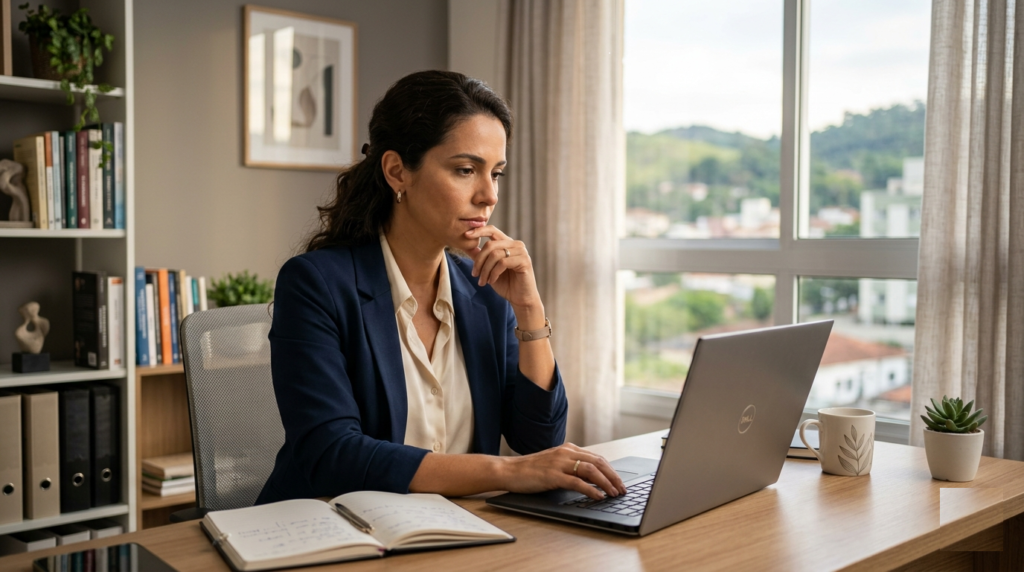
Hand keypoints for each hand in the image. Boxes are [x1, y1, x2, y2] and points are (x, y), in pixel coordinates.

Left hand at [464, 226, 540, 310]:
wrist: (520, 298)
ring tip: (482, 281)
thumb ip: (480, 257)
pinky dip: (493, 273)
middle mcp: (516, 244)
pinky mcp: (525, 261)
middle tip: (474, 274)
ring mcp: (521, 252)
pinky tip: (491, 281)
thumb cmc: (505, 283)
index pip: (492, 230)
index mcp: (507, 243)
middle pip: (490, 244)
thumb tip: (467, 246)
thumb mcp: (489, 269)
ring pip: (495, 254)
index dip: (479, 231)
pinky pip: (502, 263)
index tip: (466, 235)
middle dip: (479, 261)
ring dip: (485, 270)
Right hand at [498, 443, 626, 499]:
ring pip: (591, 470)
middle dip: (613, 477)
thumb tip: (593, 479)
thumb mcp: (554, 464)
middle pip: (598, 462)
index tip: (620, 482)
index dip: (611, 470)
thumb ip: (571, 467)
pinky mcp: (553, 475)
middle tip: (622, 489)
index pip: (597, 458)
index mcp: (568, 449)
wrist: (509, 470)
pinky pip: (577, 482)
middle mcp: (566, 453)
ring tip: (614, 493)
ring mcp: (559, 463)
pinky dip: (591, 490)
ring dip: (606, 483)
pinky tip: (598, 496)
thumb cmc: (530, 470)